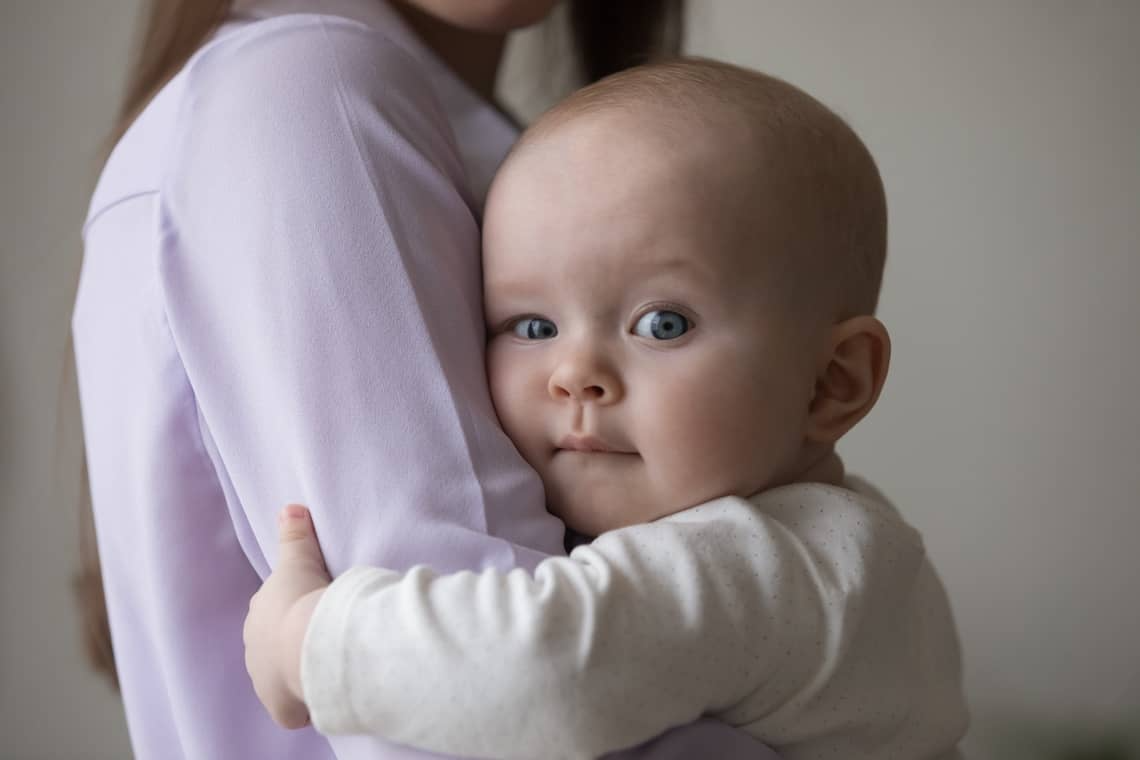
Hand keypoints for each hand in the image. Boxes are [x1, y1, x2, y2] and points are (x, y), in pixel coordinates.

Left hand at [243, 504, 330, 728]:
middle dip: (294, 644)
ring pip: (283, 676)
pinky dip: (307, 704)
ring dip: (301, 673)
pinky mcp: (281, 706)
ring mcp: (265, 680)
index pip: (273, 615)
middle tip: (325, 638)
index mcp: (258, 616)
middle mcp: (254, 650)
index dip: (294, 614)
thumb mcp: (300, 560)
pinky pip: (294, 708)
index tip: (315, 612)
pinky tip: (326, 695)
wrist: (308, 641)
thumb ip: (295, 535)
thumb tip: (290, 507)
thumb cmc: (305, 599)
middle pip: (275, 647)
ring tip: (328, 665)